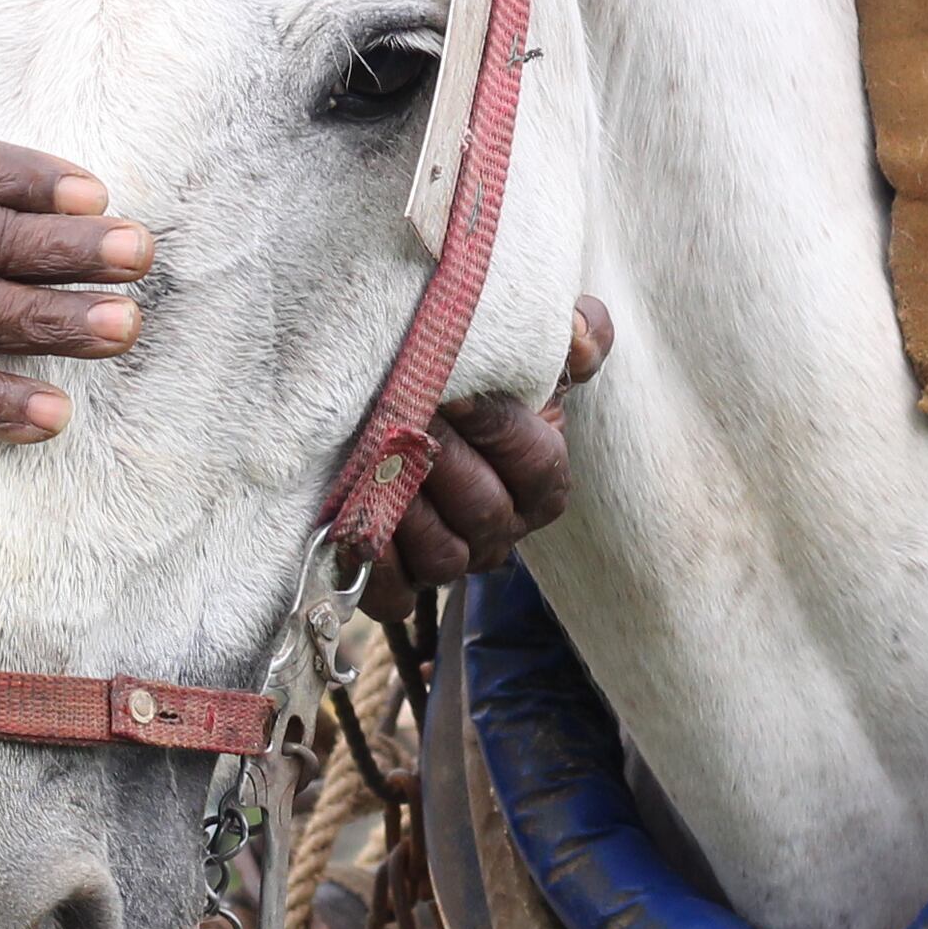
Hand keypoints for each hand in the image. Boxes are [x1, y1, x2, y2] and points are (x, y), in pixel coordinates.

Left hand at [367, 297, 613, 619]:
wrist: (384, 411)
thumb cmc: (467, 382)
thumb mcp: (528, 355)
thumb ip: (578, 334)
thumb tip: (577, 332)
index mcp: (541, 484)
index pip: (539, 466)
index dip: (498, 428)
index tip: (453, 390)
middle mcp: (500, 532)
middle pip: (487, 511)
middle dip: (443, 459)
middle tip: (404, 414)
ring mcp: (449, 564)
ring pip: (445, 556)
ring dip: (407, 506)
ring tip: (373, 458)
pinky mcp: (396, 588)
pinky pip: (393, 596)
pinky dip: (372, 565)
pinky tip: (349, 522)